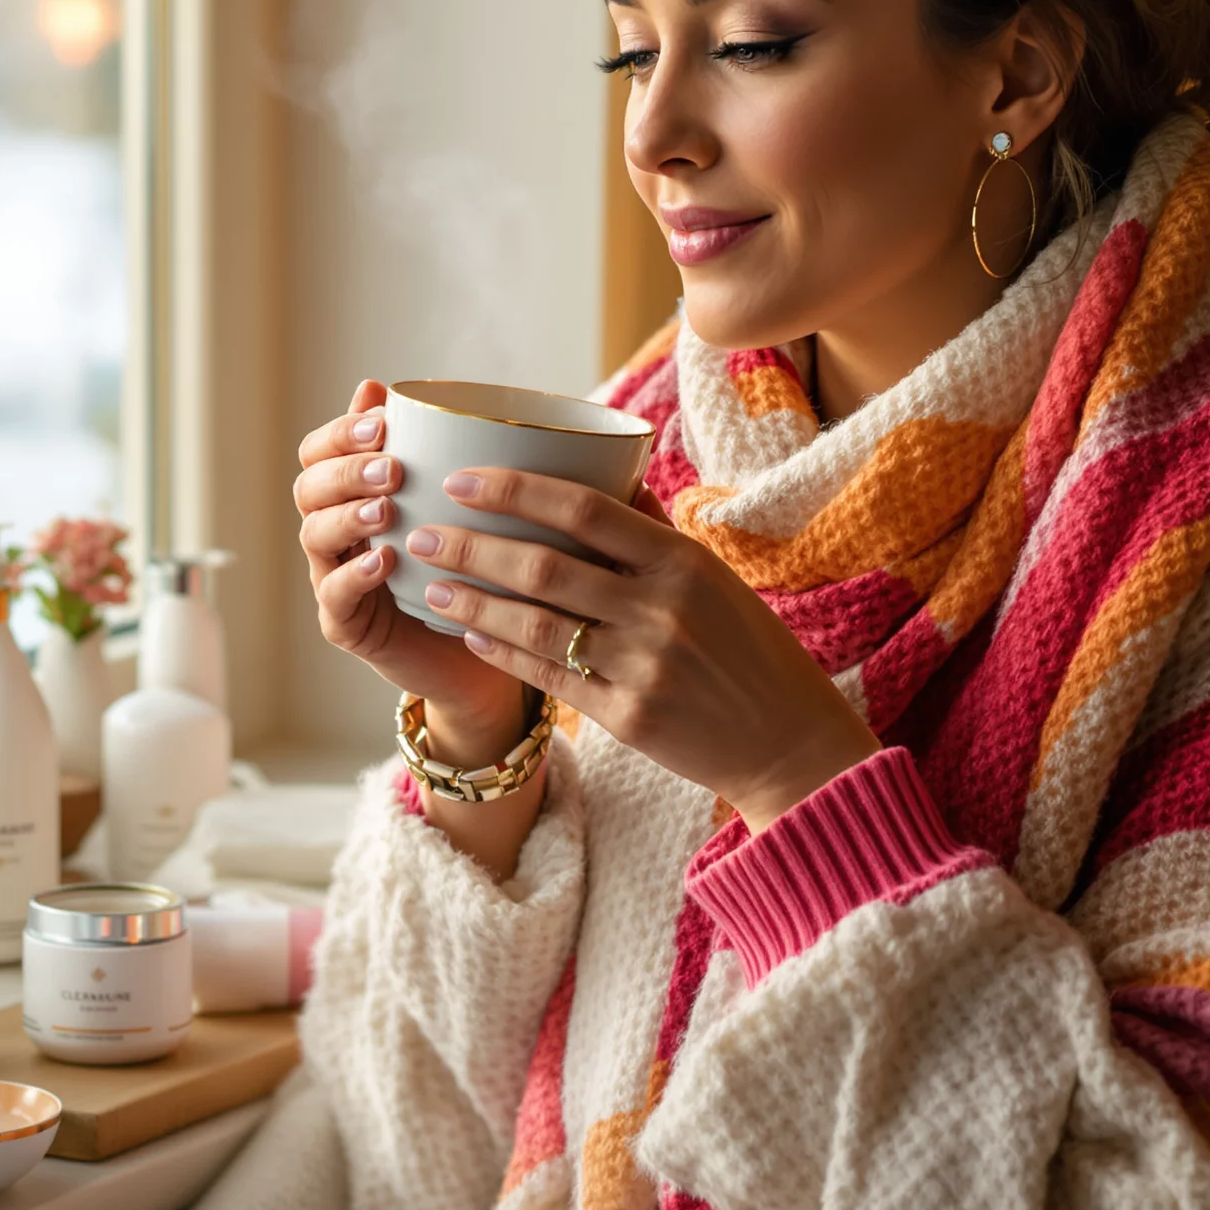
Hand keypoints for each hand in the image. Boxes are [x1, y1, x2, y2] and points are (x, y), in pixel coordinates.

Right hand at [293, 380, 527, 759]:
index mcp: (357, 492)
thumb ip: (459, 458)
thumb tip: (463, 405)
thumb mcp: (475, 507)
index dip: (341, 430)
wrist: (483, 653)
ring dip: (348, 516)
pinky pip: (335, 596)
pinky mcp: (346, 623)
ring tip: (386, 510)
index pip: (321, 449)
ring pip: (315, 535)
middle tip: (393, 468)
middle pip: (309, 486)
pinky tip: (384, 561)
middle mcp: (339, 530)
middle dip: (347, 469)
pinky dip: (355, 576)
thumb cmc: (478, 570)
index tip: (384, 420)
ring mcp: (335, 576)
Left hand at [403, 468, 881, 831]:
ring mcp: (644, 665)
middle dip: (472, 545)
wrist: (788, 740)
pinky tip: (471, 636)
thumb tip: (605, 469)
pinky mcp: (629, 717)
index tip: (462, 478)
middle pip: (545, 566)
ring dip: (473, 603)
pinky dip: (504, 654)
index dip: (516, 490)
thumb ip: (653, 530)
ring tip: (430, 585)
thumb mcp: (712, 577)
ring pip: (536, 625)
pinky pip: (550, 679)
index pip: (585, 509)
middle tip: (422, 532)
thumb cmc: (745, 647)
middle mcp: (662, 608)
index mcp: (682, 561)